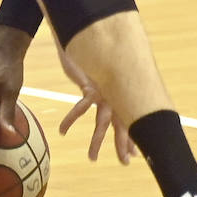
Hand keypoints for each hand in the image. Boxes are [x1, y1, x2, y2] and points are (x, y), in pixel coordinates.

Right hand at [56, 43, 136, 163]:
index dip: (130, 136)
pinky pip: (80, 108)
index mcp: (117, 93)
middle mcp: (115, 93)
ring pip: (103, 121)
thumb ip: (94, 82)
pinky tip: (63, 131)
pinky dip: (70, 120)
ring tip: (92, 158)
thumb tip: (92, 88)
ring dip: (96, 141)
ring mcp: (105, 91)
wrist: (85, 33)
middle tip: (126, 162)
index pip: (127, 118)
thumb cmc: (88, 54)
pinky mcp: (92, 87)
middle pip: (123, 123)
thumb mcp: (93, 72)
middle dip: (123, 144)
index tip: (134, 153)